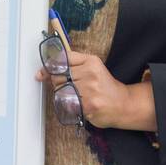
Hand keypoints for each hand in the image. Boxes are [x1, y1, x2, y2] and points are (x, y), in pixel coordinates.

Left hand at [34, 47, 150, 129]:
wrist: (123, 104)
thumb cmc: (104, 87)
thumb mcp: (91, 68)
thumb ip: (69, 65)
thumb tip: (42, 72)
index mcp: (91, 61)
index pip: (62, 59)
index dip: (49, 67)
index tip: (43, 73)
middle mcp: (91, 73)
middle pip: (58, 76)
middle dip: (57, 83)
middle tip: (69, 88)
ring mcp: (90, 89)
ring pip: (60, 90)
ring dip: (62, 95)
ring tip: (75, 96)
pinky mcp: (88, 105)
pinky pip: (67, 104)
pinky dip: (68, 105)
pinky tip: (78, 104)